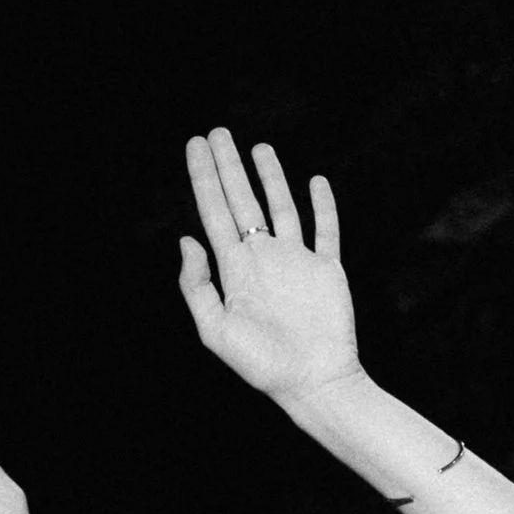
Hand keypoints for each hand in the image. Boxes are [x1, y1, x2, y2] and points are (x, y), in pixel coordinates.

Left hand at [179, 129, 360, 406]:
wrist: (313, 382)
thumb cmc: (262, 365)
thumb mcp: (215, 330)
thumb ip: (197, 286)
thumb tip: (186, 240)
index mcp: (234, 271)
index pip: (214, 213)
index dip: (204, 178)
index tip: (195, 145)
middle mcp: (263, 260)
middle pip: (242, 201)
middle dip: (228, 166)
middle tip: (217, 132)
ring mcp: (296, 262)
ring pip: (282, 208)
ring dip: (270, 178)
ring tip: (257, 148)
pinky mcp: (327, 270)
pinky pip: (326, 230)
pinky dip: (323, 205)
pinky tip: (315, 181)